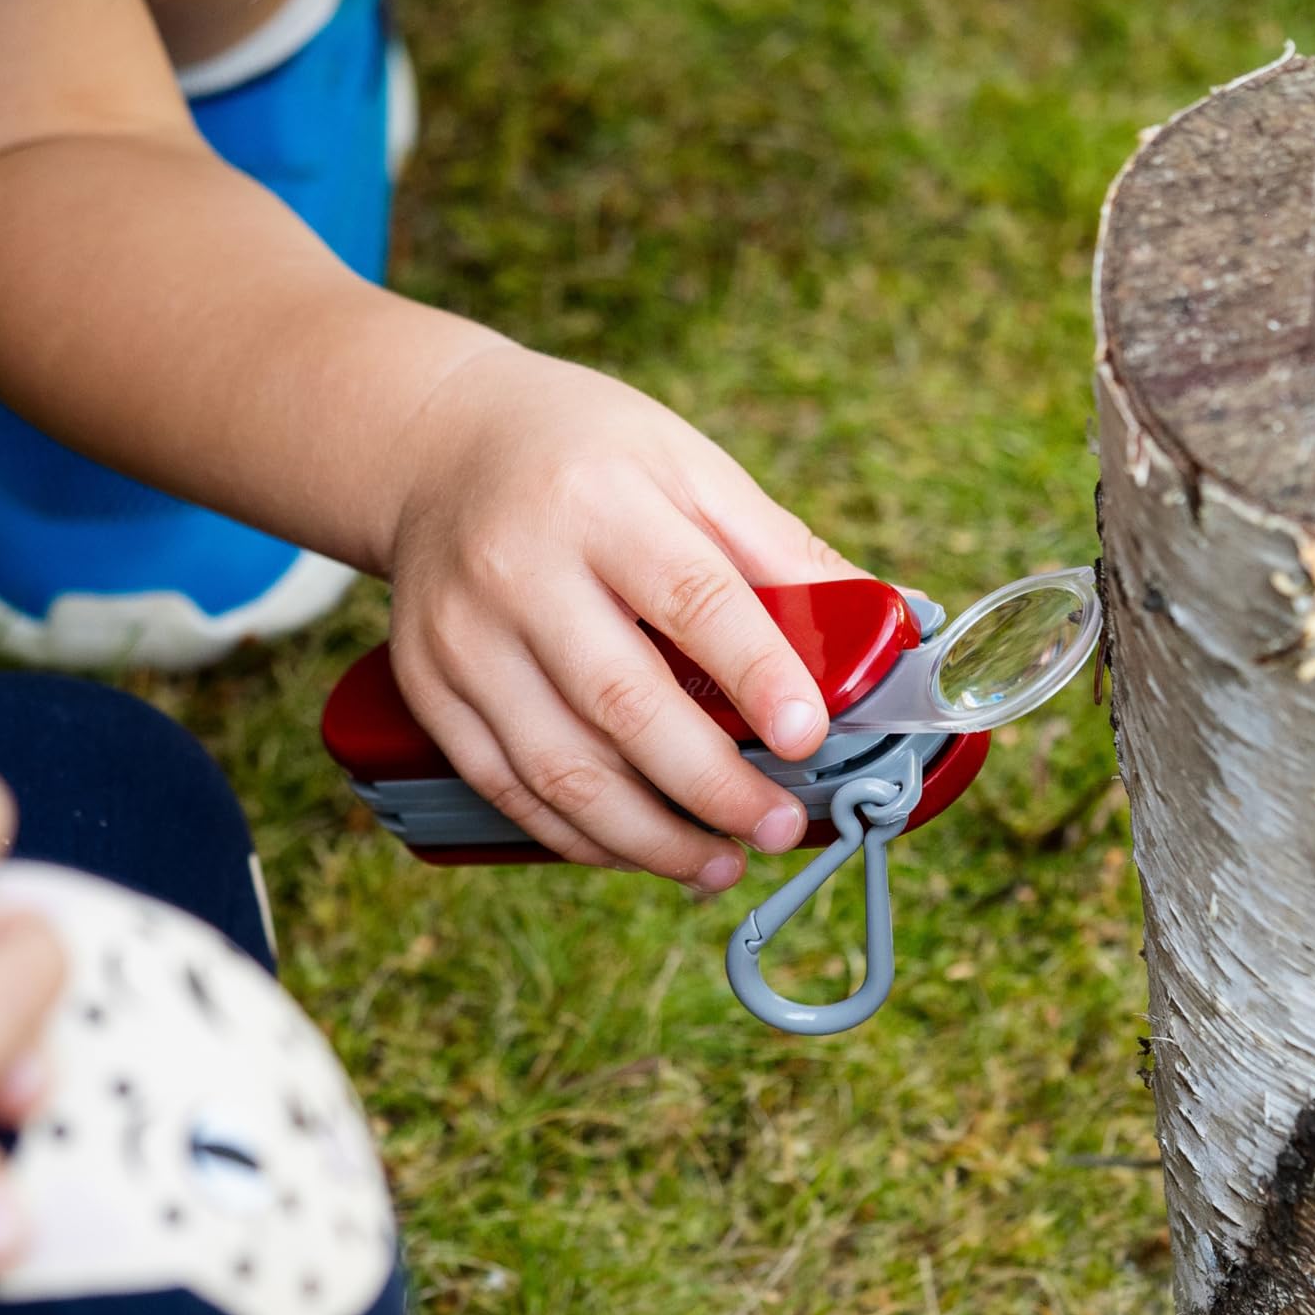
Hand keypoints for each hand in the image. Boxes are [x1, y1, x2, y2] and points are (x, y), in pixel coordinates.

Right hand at [385, 342, 857, 888]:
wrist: (439, 449)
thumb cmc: (586, 459)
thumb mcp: (686, 467)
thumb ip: (777, 551)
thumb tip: (886, 629)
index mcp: (598, 501)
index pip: (690, 597)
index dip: (757, 674)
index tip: (809, 738)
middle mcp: (517, 570)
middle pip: (621, 702)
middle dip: (712, 785)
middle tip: (777, 827)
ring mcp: (462, 636)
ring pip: (558, 767)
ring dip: (648, 837)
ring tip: (719, 865)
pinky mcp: (428, 686)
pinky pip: (505, 787)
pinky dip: (577, 835)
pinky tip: (637, 850)